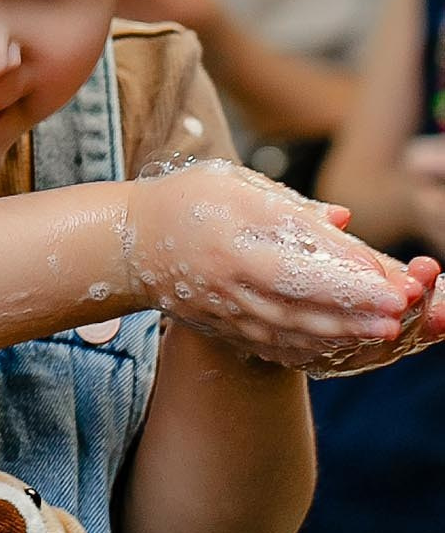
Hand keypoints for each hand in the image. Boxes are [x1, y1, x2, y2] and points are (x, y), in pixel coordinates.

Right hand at [122, 158, 443, 374]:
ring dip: (342, 333)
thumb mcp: (236, 185)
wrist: (129, 244)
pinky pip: (273, 344)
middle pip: (300, 301)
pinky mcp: (224, 328)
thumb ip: (292, 208)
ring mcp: (225, 309)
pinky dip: (313, 347)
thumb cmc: (189, 201)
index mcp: (231, 236)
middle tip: (401, 312)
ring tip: (385, 331)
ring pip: (292, 328)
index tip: (390, 280)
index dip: (347, 274)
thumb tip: (346, 223)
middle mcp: (227, 278)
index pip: (297, 261)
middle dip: (356, 310)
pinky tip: (344, 344)